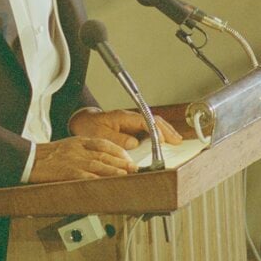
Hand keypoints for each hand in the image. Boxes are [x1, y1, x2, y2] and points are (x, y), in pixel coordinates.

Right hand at [29, 137, 137, 182]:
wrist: (28, 159)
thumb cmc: (46, 155)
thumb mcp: (66, 146)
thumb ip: (82, 150)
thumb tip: (99, 160)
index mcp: (78, 141)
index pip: (103, 143)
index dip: (118, 151)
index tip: (128, 157)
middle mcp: (78, 149)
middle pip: (104, 155)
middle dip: (121, 161)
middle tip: (134, 167)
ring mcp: (74, 161)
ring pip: (99, 165)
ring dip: (114, 170)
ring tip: (126, 175)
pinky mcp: (68, 173)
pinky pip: (86, 177)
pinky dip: (98, 180)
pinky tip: (107, 183)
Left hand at [68, 108, 182, 148]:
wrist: (83, 122)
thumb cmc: (90, 127)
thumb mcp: (99, 134)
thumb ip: (116, 138)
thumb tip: (134, 143)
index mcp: (122, 117)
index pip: (144, 120)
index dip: (155, 130)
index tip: (163, 140)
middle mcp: (129, 118)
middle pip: (153, 120)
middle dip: (166, 130)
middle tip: (177, 141)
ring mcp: (132, 123)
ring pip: (153, 124)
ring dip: (165, 131)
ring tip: (176, 141)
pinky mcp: (132, 128)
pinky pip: (148, 129)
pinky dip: (159, 134)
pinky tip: (166, 141)